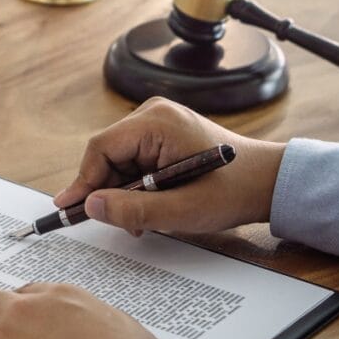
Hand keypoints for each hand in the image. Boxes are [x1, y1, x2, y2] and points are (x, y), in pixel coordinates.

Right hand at [53, 98, 284, 234]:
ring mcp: (158, 123)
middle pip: (107, 155)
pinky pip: (134, 161)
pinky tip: (150, 207)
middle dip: (108, 191)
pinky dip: (136, 187)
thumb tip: (90, 206)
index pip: (101, 149)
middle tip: (117, 222)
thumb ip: (133, 209)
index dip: (84, 181)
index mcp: (156, 123)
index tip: (70, 209)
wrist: (268, 183)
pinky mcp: (163, 136)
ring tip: (141, 220)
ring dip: (123, 192)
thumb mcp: (181, 210)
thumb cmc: (232, 191)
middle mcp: (153, 115)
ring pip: (119, 161)